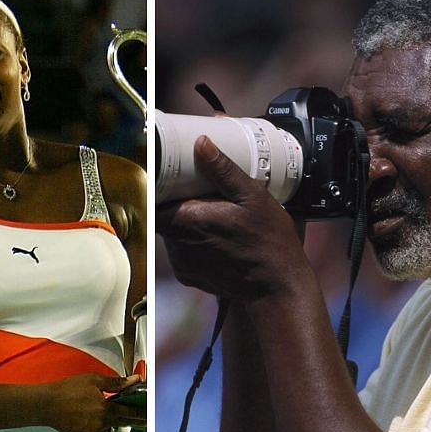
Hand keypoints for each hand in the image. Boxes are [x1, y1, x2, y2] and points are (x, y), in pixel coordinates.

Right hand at [41, 373, 144, 431]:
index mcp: (105, 408)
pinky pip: (98, 431)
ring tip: (97, 406)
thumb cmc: (67, 390)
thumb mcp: (93, 380)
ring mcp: (93, 431)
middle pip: (122, 422)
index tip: (150, 413)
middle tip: (133, 410)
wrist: (46, 404)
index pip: (131, 413)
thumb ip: (116, 382)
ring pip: (109, 426)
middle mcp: (101, 423)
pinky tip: (89, 413)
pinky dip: (98, 424)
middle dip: (129, 416)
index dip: (142, 414)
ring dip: (110, 419)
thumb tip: (135, 380)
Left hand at [157, 136, 309, 300]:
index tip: (171, 175)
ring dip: (186, 221)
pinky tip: (217, 237)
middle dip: (177, 200)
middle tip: (199, 190)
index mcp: (187, 220)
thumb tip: (203, 144)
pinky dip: (193, 241)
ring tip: (213, 214)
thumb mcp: (253, 197)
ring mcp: (182, 263)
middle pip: (163, 214)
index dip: (160, 184)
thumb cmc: (269, 244)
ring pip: (172, 232)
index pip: (153, 197)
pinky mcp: (189, 276)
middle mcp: (178, 244)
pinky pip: (182, 250)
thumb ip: (224, 169)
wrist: (277, 288)